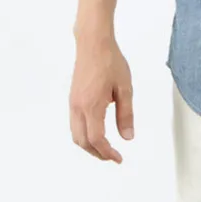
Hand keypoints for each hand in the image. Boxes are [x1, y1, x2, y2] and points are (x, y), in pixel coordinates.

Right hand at [69, 33, 133, 162]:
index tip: (118, 159)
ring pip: (76, 134)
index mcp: (92, 105)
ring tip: (105, 149)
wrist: (93, 43)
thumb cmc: (110, 61)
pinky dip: (84, 135)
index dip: (107, 152)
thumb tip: (128, 137)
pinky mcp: (73, 99)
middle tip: (113, 157)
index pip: (97, 139)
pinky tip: (97, 134)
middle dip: (97, 153)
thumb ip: (126, 115)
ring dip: (89, 146)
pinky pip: (74, 124)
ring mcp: (73, 103)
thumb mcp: (125, 89)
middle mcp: (78, 107)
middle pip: (83, 141)